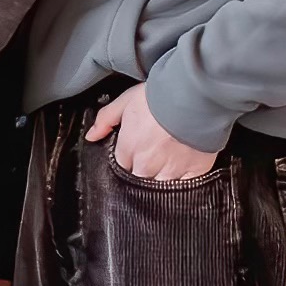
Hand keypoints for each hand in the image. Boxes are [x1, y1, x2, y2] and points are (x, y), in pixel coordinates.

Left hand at [87, 84, 218, 183]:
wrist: (194, 96)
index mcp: (128, 149)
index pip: (121, 167)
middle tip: (151, 161)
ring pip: (159, 189)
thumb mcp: (126, 101)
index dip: (127, 162)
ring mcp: (170, 170)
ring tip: (168, 168)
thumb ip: (105, 119)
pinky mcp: (193, 172)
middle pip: (139, 181)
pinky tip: (184, 176)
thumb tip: (91, 136)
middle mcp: (146, 164)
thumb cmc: (160, 96)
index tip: (134, 156)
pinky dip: (182, 185)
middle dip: (142, 174)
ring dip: (160, 182)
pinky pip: (184, 188)